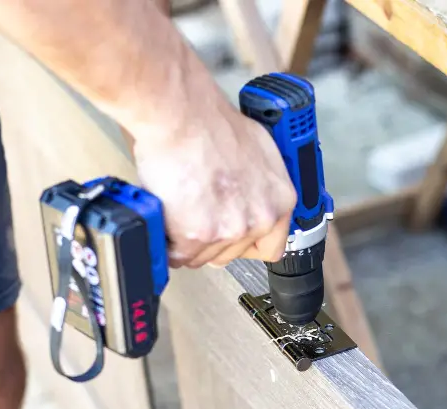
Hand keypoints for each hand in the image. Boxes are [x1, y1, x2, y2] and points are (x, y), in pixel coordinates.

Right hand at [130, 103, 296, 268]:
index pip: (272, 247)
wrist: (181, 114)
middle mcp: (261, 218)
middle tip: (194, 214)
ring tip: (178, 210)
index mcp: (280, 199)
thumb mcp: (258, 152)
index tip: (229, 237)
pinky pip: (178, 254)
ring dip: (187, 241)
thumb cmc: (211, 122)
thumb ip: (259, 186)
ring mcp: (231, 229)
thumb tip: (248, 197)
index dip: (245, 244)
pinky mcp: (198, 235)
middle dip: (211, 241)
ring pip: (203, 257)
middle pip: (232, 255)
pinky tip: (166, 218)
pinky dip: (167, 241)